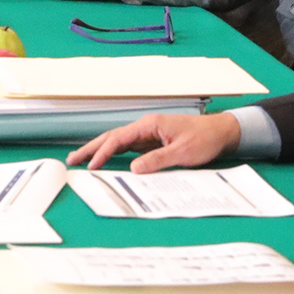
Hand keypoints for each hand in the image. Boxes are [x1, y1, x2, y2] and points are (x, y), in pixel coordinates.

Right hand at [67, 111, 243, 172]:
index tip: (91, 165)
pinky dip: (114, 155)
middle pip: (112, 137)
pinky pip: (129, 149)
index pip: (118, 138)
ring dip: (100, 151)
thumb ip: (157, 160)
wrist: (221, 133)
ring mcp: (148, 135)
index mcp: (149, 125)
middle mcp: (145, 127)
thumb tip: (133, 169)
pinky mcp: (153, 143)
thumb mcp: (182, 152)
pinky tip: (107, 162)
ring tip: (83, 161)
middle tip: (72, 159)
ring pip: (118, 142)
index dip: (102, 151)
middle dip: (91, 148)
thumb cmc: (205, 138)